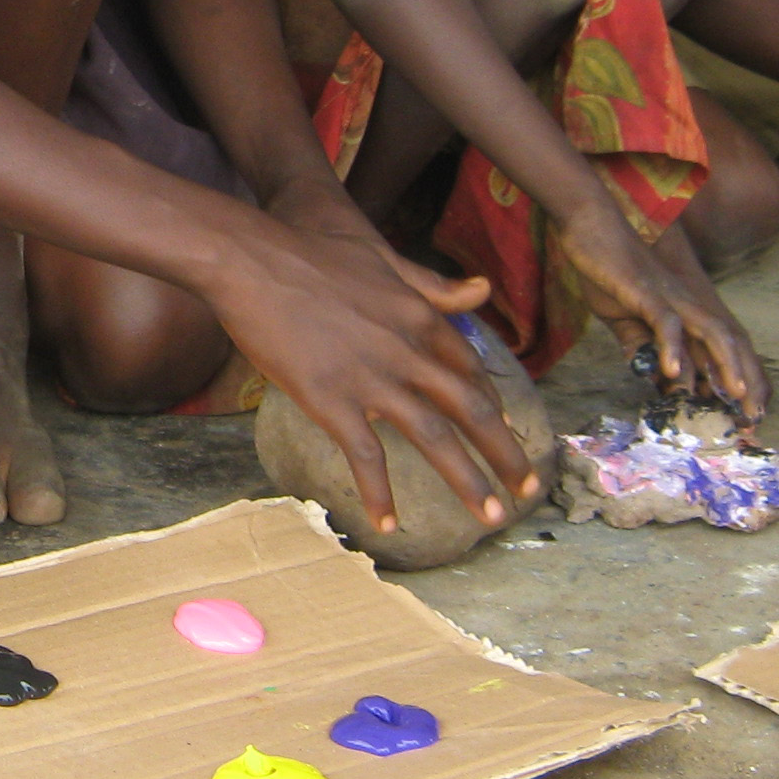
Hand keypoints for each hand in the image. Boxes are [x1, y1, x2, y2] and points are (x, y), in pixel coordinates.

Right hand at [207, 220, 531, 537]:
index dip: (495, 406)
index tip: (509, 433)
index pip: (472, 371)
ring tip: (489, 517)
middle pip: (472, 410)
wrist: (250, 260)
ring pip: (434, 438)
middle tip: (528, 489)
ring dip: (468, 480)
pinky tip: (389, 525)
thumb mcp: (383, 259)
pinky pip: (365, 456)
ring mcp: (371, 378)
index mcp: (421, 317)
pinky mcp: (330, 400)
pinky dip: (379, 493)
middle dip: (506, 453)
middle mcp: (408, 351)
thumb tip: (483, 289)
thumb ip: (433, 284)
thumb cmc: (310, 253)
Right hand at [552, 200, 765, 420]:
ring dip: (725, 363)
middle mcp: (688, 305)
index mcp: (685, 312)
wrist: (592, 227)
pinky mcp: (645, 293)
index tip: (747, 411)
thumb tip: (656, 376)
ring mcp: (670, 298)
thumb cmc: (608, 270)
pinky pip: (665, 323)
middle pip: (729, 343)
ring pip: (709, 332)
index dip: (739, 377)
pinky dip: (672, 347)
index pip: (722, 348)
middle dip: (746, 378)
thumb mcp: (624, 317)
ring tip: (734, 394)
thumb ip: (642, 345)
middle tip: (754, 415)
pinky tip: (672, 373)